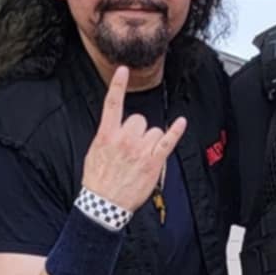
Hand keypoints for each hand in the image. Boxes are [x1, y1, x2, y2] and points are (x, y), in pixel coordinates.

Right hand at [79, 66, 187, 212]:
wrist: (105, 203)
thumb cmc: (98, 180)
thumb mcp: (94, 153)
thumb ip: (106, 137)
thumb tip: (114, 129)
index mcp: (107, 134)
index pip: (112, 104)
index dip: (118, 85)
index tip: (123, 70)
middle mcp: (125, 138)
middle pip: (139, 119)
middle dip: (138, 131)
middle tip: (132, 149)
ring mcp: (140, 149)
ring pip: (154, 131)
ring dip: (151, 141)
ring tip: (142, 157)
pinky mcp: (154, 161)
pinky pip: (168, 140)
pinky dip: (176, 131)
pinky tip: (181, 122)